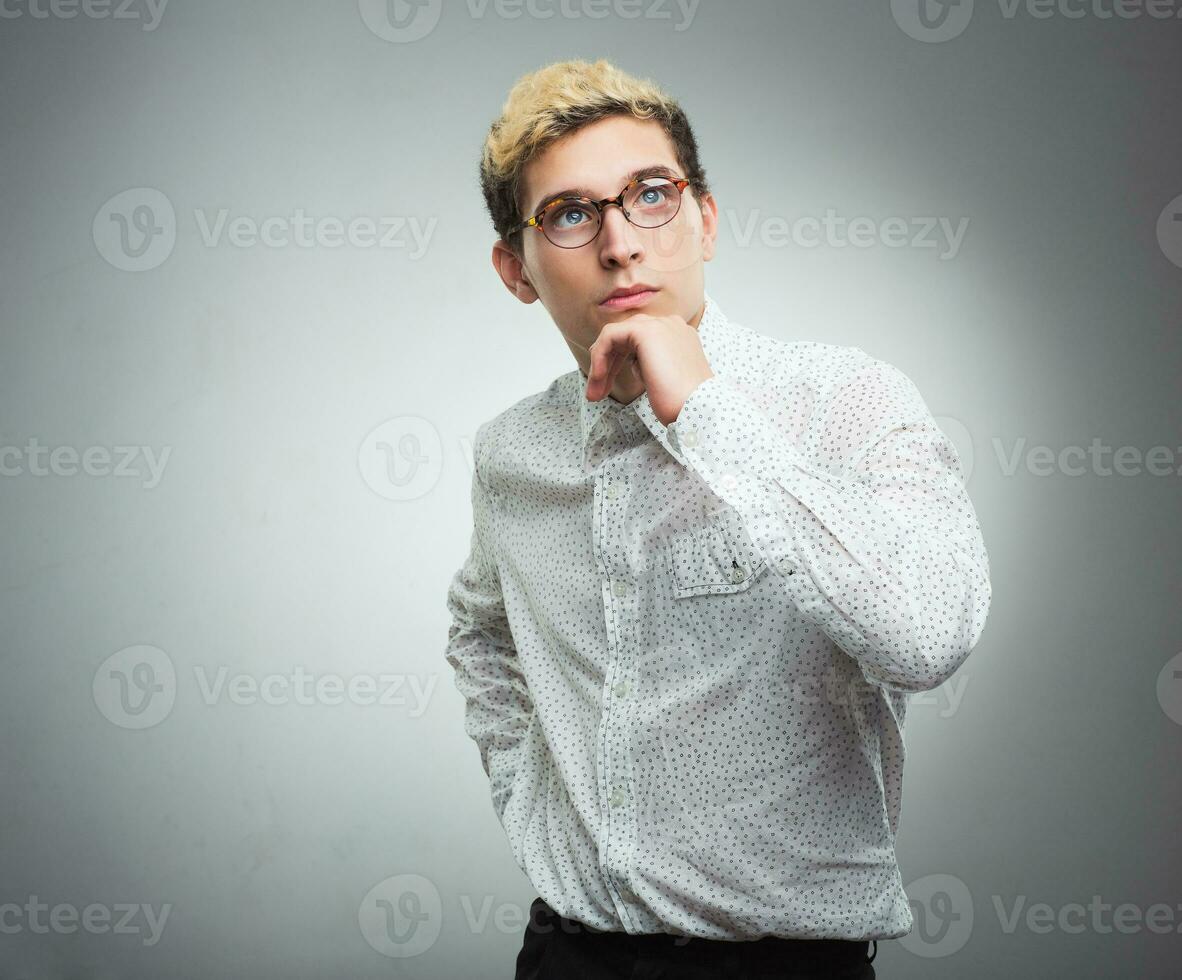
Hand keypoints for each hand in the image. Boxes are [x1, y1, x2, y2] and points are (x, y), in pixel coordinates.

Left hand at [585, 312, 714, 425]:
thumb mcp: (665, 380)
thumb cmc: (684, 404)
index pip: (639, 341)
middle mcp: (670, 325)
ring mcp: (659, 325)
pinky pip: (609, 336)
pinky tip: (599, 378)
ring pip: (615, 336)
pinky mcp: (644, 330)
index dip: (618, 364)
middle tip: (595, 394)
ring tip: (594, 393)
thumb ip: (650, 366)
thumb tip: (628, 365)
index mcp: (679, 335)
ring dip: (600, 364)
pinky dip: (600, 358)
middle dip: (607, 365)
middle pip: (626, 337)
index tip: (607, 390)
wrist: (698, 408)